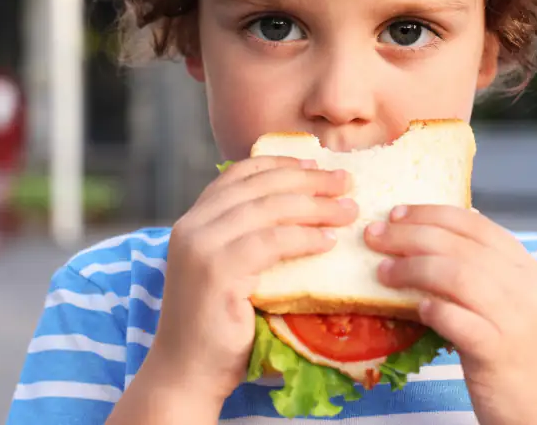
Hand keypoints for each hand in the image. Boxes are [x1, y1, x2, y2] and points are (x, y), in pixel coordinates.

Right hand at [141, 156, 356, 409]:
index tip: (317, 165)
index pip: (239, 174)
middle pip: (259, 186)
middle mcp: (192, 226)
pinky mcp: (217, 271)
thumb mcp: (230, 270)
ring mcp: (201, 246)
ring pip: (269, 209)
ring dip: (316, 206)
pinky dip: (306, 237)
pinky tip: (330, 241)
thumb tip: (303, 212)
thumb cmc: (217, 327)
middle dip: (308, 180)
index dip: (281, 164)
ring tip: (348, 210)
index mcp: (193, 220)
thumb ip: (249, 239)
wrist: (187, 373)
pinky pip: (272, 242)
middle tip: (345, 181)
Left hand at [364, 206, 536, 424]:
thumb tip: (434, 238)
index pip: (475, 224)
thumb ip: (484, 273)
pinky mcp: (497, 352)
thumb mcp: (511, 305)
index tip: (397, 213)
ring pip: (456, 274)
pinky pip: (457, 319)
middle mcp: (524, 287)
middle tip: (375, 235)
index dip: (431, 213)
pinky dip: (432, 308)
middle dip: (409, 235)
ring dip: (411, 268)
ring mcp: (513, 319)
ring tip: (382, 271)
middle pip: (458, 245)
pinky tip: (413, 307)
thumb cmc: (521, 358)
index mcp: (527, 269)